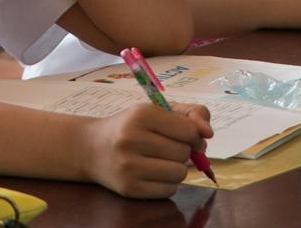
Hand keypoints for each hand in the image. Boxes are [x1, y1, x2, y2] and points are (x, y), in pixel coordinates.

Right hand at [80, 102, 211, 197]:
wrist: (92, 148)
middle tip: (166, 147)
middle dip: (182, 151)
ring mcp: (128, 166)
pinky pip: (169, 190)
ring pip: (179, 173)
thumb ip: (190, 113)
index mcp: (141, 114)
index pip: (189, 130)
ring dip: (176, 168)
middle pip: (184, 152)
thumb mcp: (157, 111)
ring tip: (160, 160)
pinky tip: (152, 173)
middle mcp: (132, 139)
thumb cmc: (131, 127)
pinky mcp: (129, 188)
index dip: (193, 134)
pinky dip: (167, 183)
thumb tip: (209, 133)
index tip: (184, 134)